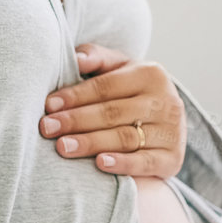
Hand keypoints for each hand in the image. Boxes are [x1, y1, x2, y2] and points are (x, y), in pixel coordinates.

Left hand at [38, 44, 186, 177]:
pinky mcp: (173, 159)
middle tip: (47, 128)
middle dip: (76, 121)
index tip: (48, 105)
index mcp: (151, 74)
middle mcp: (166, 101)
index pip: (106, 86)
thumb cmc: (132, 93)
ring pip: (125, 138)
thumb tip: (76, 58)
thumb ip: (98, 58)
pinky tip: (100, 164)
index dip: (76, 95)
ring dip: (91, 143)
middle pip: (113, 112)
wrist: (168, 124)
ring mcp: (172, 131)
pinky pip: (145, 163)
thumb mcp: (120, 69)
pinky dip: (123, 164)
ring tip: (63, 147)